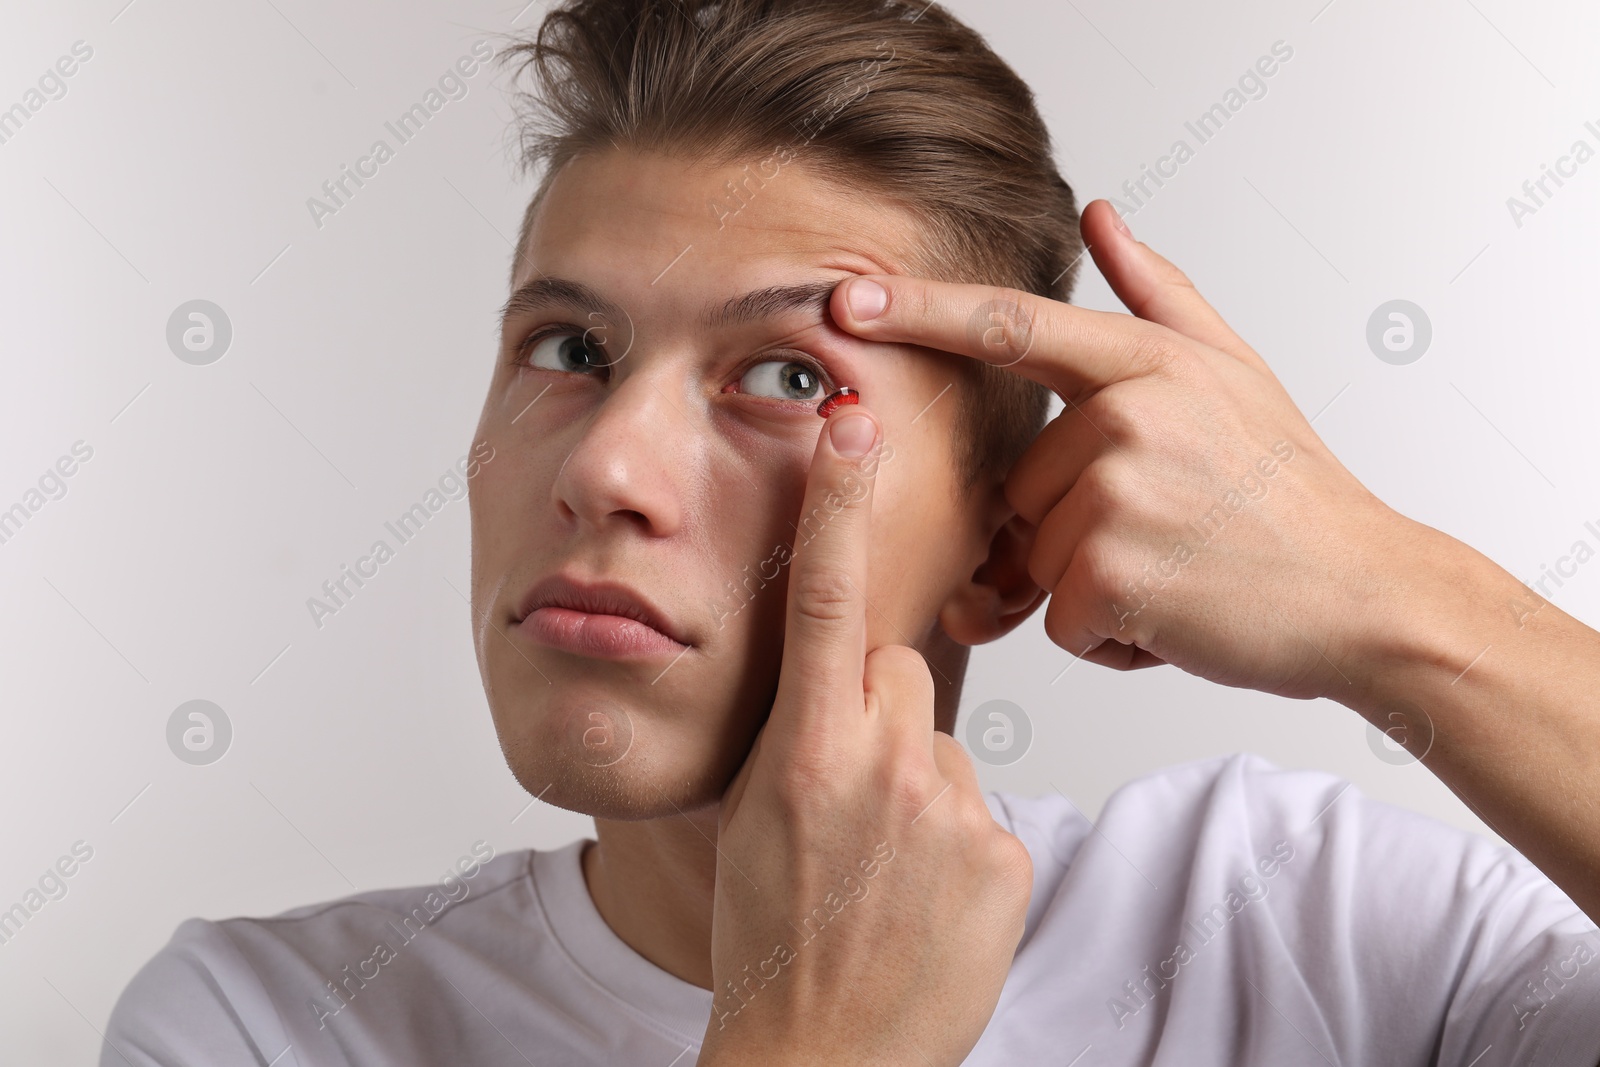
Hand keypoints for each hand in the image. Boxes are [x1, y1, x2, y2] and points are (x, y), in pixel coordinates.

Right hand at [697, 404, 1032, 1066]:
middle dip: (877, 712)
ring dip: (917, 786)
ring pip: (940, 744)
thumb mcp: (753, 819)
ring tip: (883, 868)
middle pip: (902, 671)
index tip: (851, 424)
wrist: (825, 1055)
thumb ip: (802, 736)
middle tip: (847, 800)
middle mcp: (879, 764)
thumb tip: (844, 689)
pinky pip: (982, 810)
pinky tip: (925, 898)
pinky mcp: (1006, 852)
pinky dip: (958, 843)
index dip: (838, 502)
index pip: (826, 598)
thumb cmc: (771, 937)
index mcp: (801, 748)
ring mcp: (950, 808)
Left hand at [829, 199, 1440, 700]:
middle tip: (1168, 536)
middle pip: (1021, 490)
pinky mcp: (1113, 574)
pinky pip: (1057, 618)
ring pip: (1035, 559)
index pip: (1010, 327)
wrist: (1367, 596)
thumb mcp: (1234, 373)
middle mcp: (1125, 415)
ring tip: (1179, 571)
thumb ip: (1159, 293)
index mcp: (1145, 363)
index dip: (921, 313)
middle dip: (1071, 534)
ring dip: (1092, 587)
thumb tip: (1101, 213)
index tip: (846, 305)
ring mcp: (1118, 492)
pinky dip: (1106, 635)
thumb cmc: (1290, 492)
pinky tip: (1176, 614)